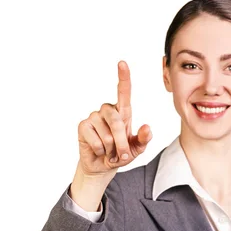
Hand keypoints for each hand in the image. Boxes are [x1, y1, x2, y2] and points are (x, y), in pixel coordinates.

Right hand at [77, 60, 152, 176]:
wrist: (102, 166)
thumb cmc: (120, 154)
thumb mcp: (136, 149)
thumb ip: (144, 139)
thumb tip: (147, 128)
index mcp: (123, 112)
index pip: (124, 92)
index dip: (124, 77)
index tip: (122, 63)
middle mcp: (108, 110)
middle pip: (116, 121)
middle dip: (121, 142)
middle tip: (123, 155)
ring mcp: (94, 117)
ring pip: (106, 135)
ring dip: (111, 149)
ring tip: (109, 151)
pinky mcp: (83, 126)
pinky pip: (95, 140)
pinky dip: (100, 150)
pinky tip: (98, 150)